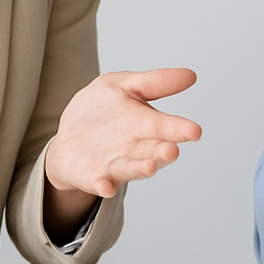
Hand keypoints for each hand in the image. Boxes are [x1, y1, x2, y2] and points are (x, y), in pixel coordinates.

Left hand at [45, 68, 201, 198]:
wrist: (68, 138)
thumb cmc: (101, 111)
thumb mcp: (123, 86)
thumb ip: (155, 82)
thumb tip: (191, 75)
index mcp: (146, 125)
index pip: (167, 127)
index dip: (180, 129)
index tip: (195, 131)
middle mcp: (136, 149)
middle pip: (153, 151)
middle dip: (162, 152)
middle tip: (172, 150)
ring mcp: (115, 164)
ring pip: (131, 168)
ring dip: (140, 169)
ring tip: (150, 167)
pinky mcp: (94, 177)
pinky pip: (100, 183)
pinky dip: (104, 185)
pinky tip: (107, 187)